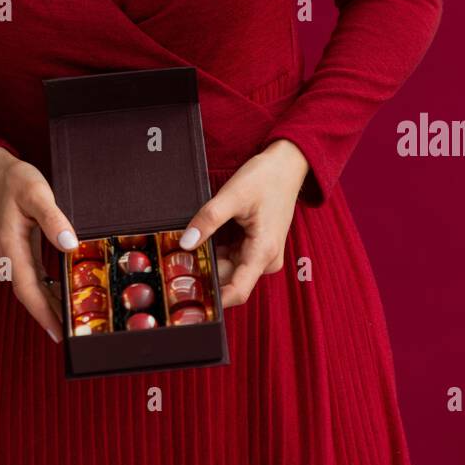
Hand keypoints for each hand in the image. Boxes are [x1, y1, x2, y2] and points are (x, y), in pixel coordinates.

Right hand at [0, 147, 78, 342]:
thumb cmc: (15, 180)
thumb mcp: (36, 192)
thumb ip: (52, 218)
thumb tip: (69, 244)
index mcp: (10, 246)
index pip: (27, 288)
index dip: (42, 312)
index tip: (58, 332)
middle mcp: (10, 256)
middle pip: (30, 295)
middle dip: (49, 316)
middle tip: (73, 334)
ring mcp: (14, 255)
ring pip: (32, 288)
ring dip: (49, 305)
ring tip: (72, 320)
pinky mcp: (20, 251)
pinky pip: (34, 278)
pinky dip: (48, 290)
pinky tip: (63, 295)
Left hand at [179, 140, 309, 309]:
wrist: (287, 165)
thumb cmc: (266, 178)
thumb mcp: (233, 195)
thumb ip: (208, 220)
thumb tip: (185, 243)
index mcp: (263, 252)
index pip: (237, 291)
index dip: (214, 299)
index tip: (190, 297)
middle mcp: (266, 260)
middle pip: (229, 279)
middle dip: (205, 272)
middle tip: (177, 261)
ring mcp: (262, 255)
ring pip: (228, 268)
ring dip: (210, 260)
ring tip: (190, 244)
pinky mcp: (257, 248)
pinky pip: (232, 258)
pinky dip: (217, 251)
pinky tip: (205, 238)